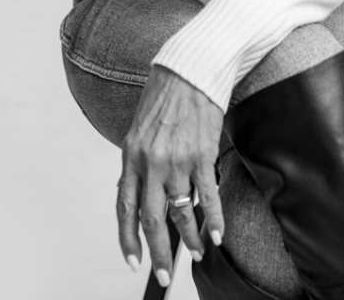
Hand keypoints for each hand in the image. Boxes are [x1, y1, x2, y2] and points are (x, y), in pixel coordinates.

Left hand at [117, 65, 224, 285]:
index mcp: (131, 154)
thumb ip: (141, 158)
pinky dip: (215, 219)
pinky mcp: (202, 155)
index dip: (127, 238)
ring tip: (197, 253)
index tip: (133, 260)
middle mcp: (151, 162)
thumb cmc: (166, 91)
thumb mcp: (141, 125)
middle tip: (162, 275)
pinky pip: (208, 196)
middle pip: (152, 219)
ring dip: (191, 238)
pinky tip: (218, 234)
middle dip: (157, 253)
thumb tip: (146, 188)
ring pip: (182, 212)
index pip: (124, 206)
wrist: (191, 67)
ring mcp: (177, 160)